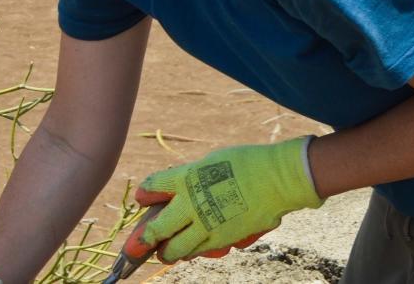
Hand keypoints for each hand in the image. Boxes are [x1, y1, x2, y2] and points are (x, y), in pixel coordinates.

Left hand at [126, 136, 321, 262]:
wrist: (278, 178)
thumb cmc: (245, 164)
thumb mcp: (208, 162)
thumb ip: (186, 178)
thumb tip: (170, 189)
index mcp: (186, 180)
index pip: (152, 188)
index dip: (144, 195)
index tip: (143, 200)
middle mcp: (192, 205)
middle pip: (157, 230)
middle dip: (142, 242)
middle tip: (135, 248)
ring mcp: (209, 225)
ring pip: (177, 249)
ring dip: (168, 252)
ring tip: (164, 252)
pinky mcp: (226, 238)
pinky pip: (202, 251)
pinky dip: (194, 251)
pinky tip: (193, 249)